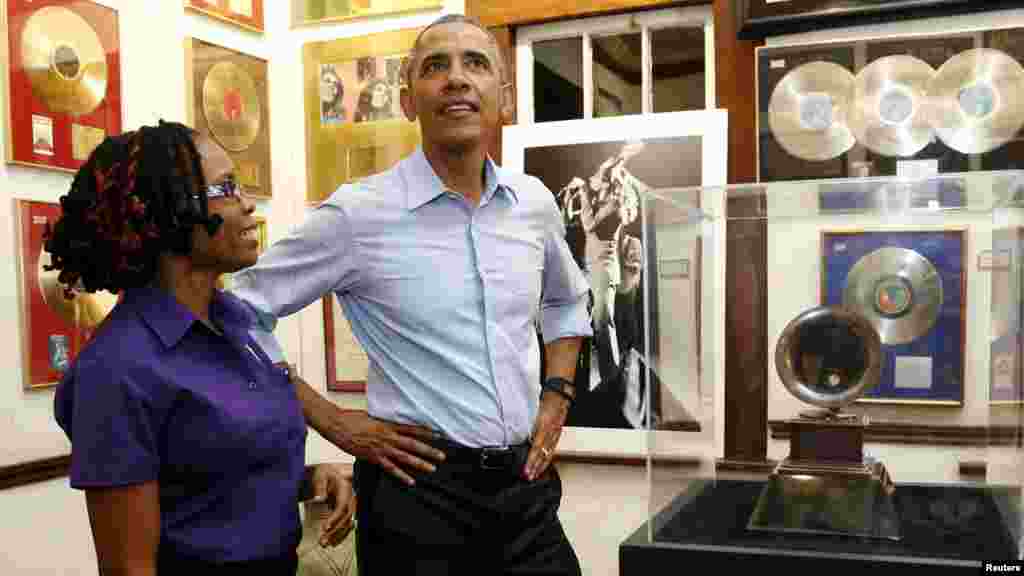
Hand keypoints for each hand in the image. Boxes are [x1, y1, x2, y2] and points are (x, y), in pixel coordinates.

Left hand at [308, 463, 355, 547]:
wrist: (334, 471)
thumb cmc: (328, 472)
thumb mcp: (322, 474)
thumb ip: (320, 486)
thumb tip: (320, 499)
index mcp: (346, 490)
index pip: (342, 506)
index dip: (335, 518)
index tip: (326, 527)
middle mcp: (351, 499)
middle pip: (345, 518)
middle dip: (335, 531)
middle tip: (323, 540)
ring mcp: (350, 505)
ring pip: (346, 523)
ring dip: (336, 534)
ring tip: (324, 543)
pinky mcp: (346, 510)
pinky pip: (345, 523)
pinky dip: (339, 532)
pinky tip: (331, 540)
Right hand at [330, 410, 445, 485]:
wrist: (338, 426)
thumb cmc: (354, 420)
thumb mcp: (373, 418)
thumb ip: (385, 423)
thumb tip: (395, 425)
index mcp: (388, 425)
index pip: (411, 429)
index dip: (426, 432)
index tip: (439, 435)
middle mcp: (388, 436)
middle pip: (412, 444)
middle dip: (428, 450)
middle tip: (442, 456)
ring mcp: (381, 448)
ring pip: (404, 457)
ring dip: (419, 463)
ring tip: (432, 469)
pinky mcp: (374, 457)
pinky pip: (390, 468)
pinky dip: (401, 475)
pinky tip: (411, 481)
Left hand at [523, 392, 570, 480]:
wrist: (560, 396)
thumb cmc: (546, 402)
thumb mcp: (535, 412)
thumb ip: (529, 425)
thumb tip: (521, 437)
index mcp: (545, 426)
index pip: (537, 447)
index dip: (531, 459)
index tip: (526, 468)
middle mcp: (551, 433)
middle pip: (543, 454)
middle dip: (535, 467)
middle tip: (528, 476)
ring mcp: (556, 435)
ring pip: (548, 454)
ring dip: (541, 466)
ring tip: (534, 475)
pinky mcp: (557, 435)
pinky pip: (552, 450)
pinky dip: (547, 459)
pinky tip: (543, 465)